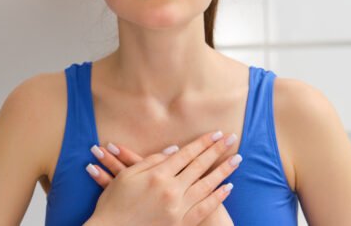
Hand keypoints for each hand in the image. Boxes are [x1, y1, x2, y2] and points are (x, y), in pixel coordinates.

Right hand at [81, 131, 241, 225]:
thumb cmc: (114, 204)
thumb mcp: (127, 176)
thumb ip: (151, 161)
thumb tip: (174, 150)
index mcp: (157, 175)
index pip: (186, 154)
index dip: (202, 143)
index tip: (216, 134)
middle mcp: (171, 189)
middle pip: (199, 166)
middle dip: (217, 151)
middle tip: (231, 139)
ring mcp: (178, 208)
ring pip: (207, 185)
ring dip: (223, 171)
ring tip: (236, 160)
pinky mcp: (181, 224)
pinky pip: (204, 208)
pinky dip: (217, 197)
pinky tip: (228, 188)